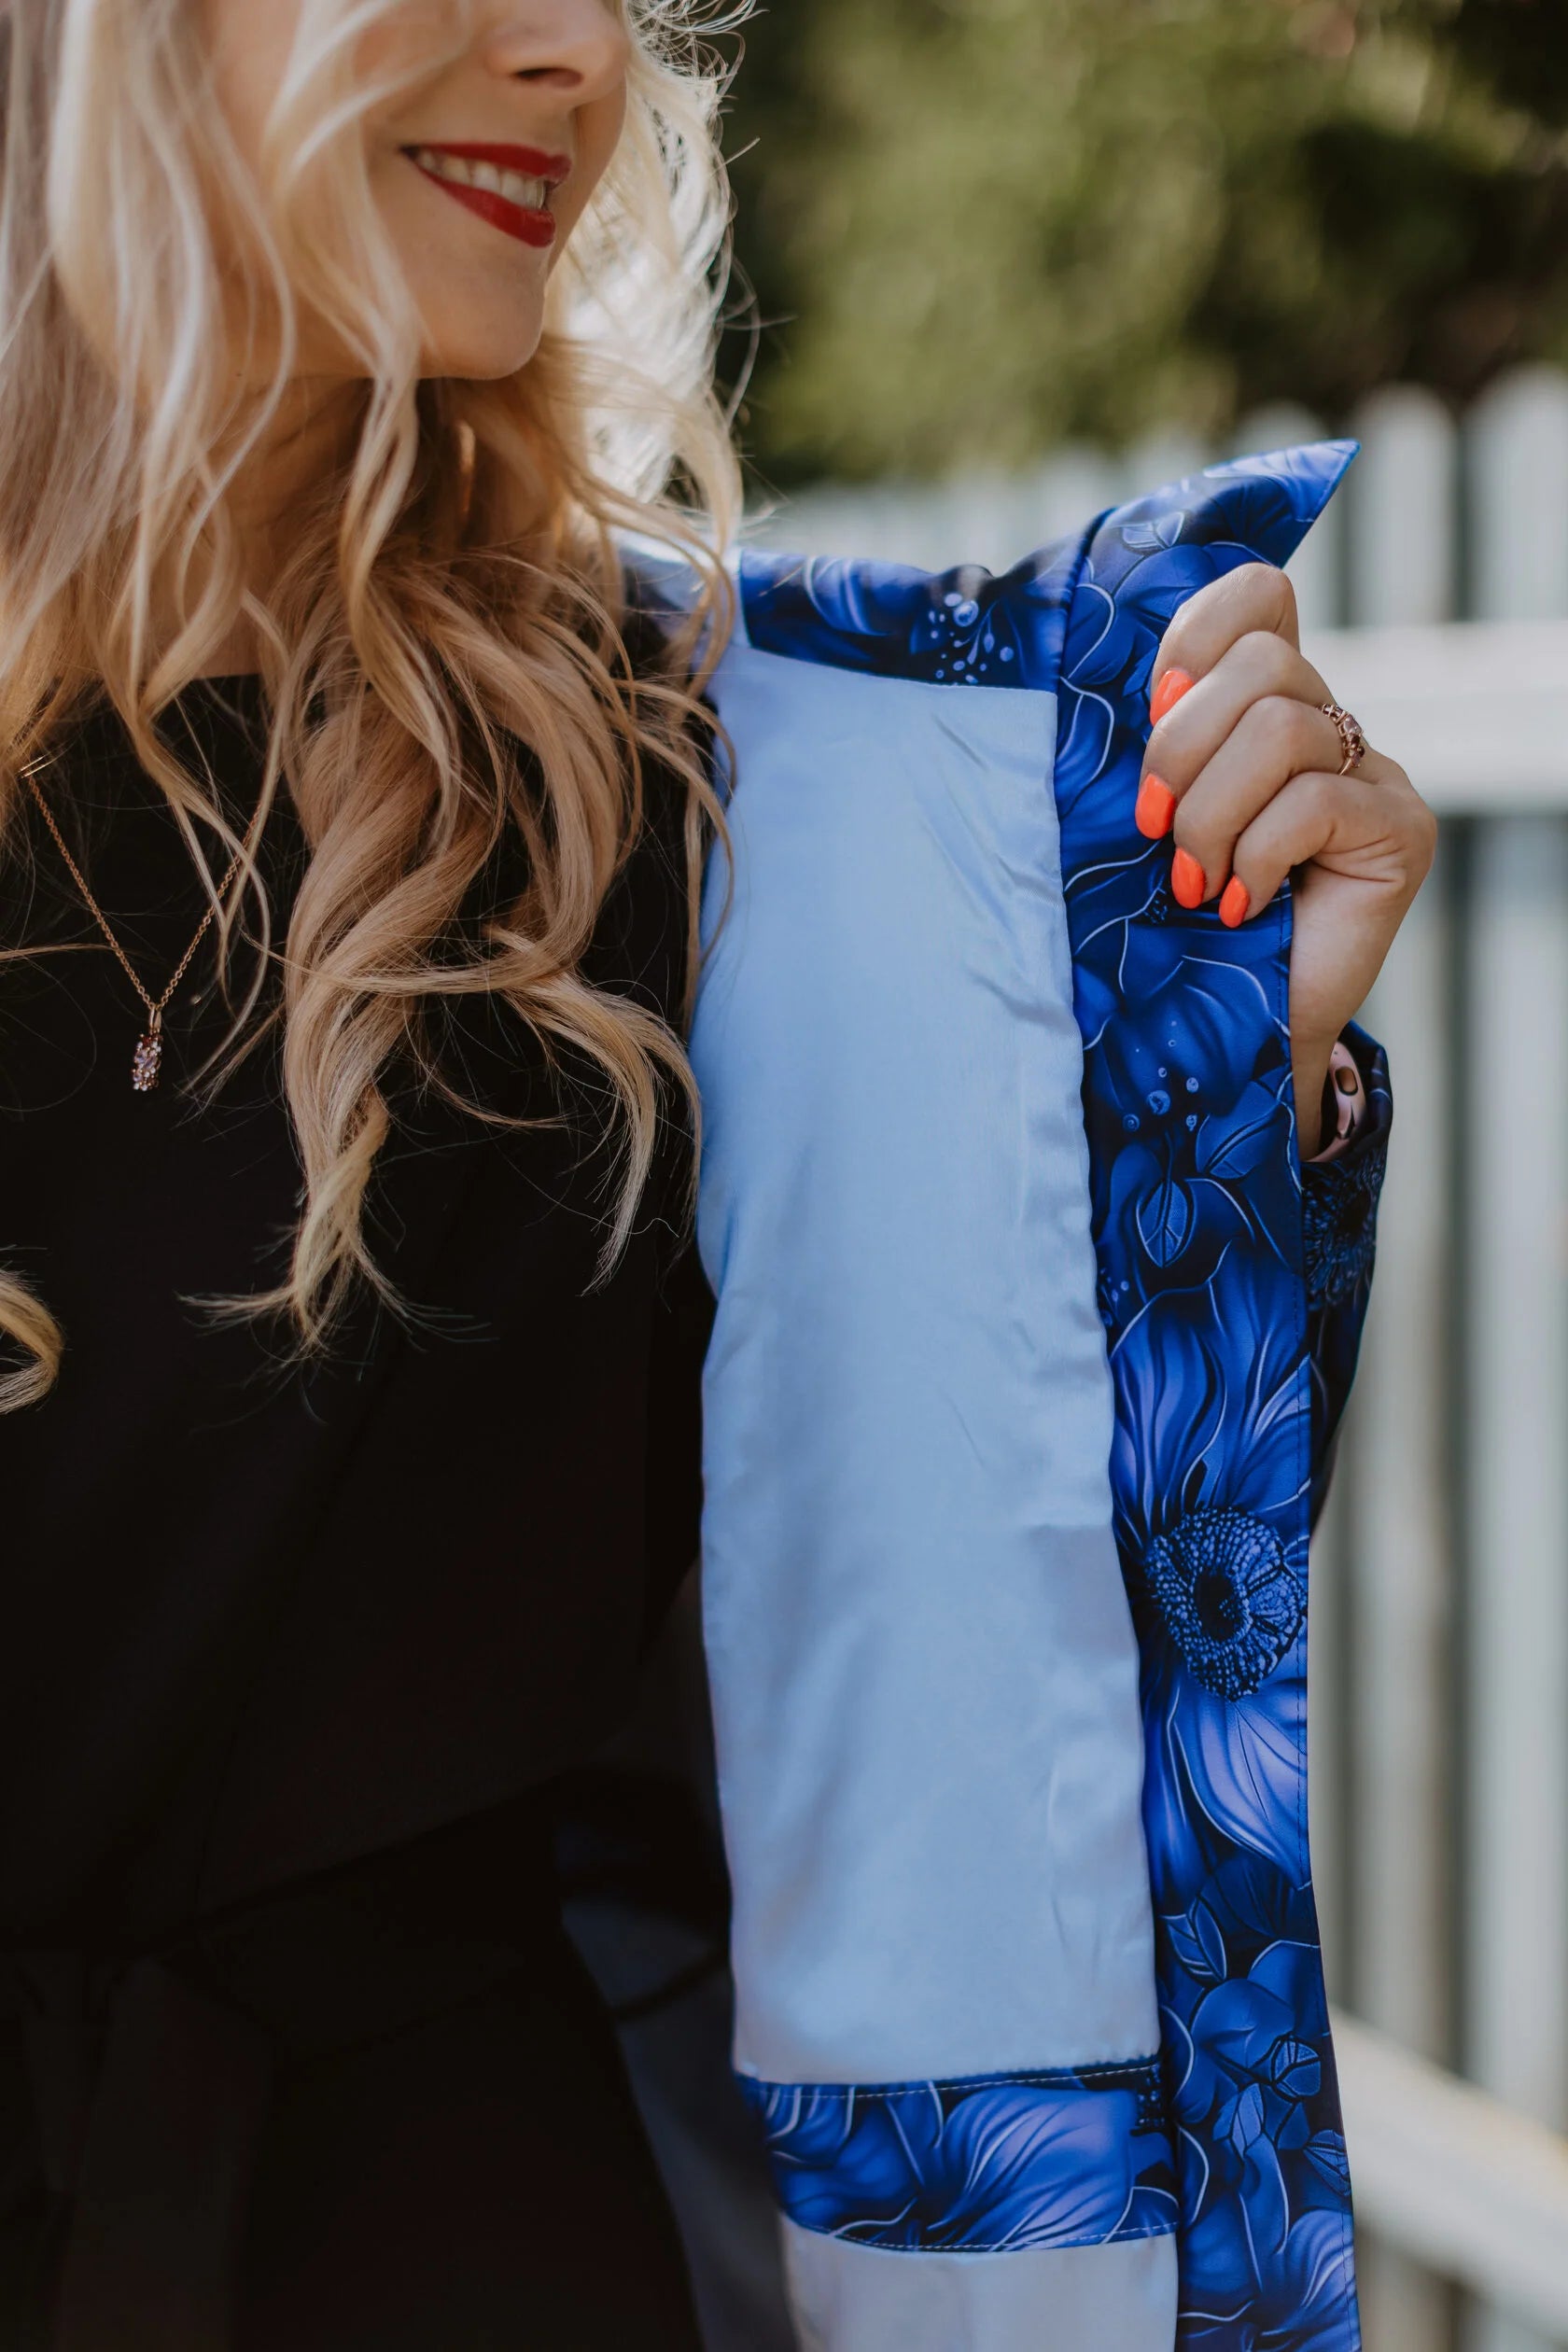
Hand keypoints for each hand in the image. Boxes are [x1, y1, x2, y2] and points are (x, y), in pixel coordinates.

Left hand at [1135, 563, 1436, 1155]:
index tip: (1154, 702)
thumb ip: (1148, 745)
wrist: (1226, 1031)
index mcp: (1264, 702)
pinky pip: (1310, 804)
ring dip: (1210, 817)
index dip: (1198, 634)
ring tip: (1192, 882)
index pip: (1260, 597)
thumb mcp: (1142, 816)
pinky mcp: (1400, 830)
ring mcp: (1374, 774)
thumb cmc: (1168, 923)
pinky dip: (1254, 858)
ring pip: (1281, 731)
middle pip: (1262, 664)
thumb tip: (1121, 679)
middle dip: (1182, 749)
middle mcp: (1328, 724)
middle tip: (1153, 829)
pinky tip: (1237, 905)